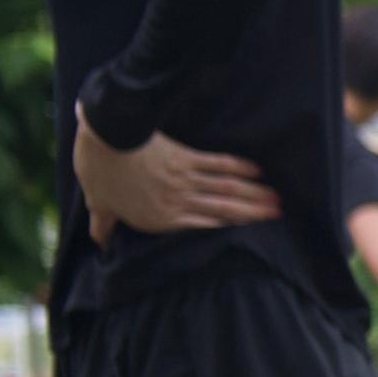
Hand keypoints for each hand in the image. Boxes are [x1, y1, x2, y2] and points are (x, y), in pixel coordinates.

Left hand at [75, 110, 278, 241]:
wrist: (105, 135)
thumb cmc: (99, 170)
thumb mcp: (98, 202)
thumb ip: (104, 223)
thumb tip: (99, 241)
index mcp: (159, 218)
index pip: (204, 227)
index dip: (232, 230)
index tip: (253, 233)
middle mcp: (179, 201)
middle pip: (224, 209)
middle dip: (253, 213)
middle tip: (279, 216)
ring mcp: (185, 178)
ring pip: (226, 189)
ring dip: (254, 194)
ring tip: (276, 199)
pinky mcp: (186, 156)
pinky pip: (217, 164)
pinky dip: (239, 166)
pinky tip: (256, 170)